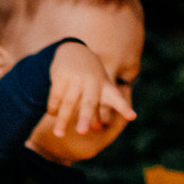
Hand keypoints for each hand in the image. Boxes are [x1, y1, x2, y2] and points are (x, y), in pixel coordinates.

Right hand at [32, 41, 135, 155]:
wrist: (74, 50)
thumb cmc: (90, 77)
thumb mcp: (98, 90)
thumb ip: (97, 110)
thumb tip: (98, 130)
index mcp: (105, 87)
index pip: (117, 98)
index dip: (124, 108)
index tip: (132, 116)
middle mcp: (92, 82)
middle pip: (89, 103)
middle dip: (85, 118)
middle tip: (82, 132)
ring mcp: (77, 77)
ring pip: (69, 102)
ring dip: (62, 119)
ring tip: (58, 134)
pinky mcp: (62, 74)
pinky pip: (56, 95)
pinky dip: (53, 106)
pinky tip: (52, 114)